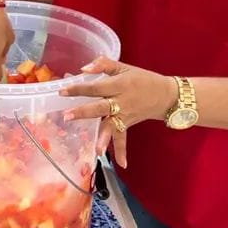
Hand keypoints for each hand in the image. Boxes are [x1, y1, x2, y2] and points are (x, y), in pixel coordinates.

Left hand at [58, 56, 179, 168]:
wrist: (165, 95)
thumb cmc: (141, 79)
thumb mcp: (123, 67)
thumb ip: (103, 64)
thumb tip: (84, 68)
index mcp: (118, 85)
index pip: (95, 87)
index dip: (79, 88)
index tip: (63, 91)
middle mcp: (121, 101)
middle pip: (100, 107)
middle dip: (84, 112)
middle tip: (68, 116)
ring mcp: (124, 115)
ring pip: (112, 126)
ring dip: (103, 137)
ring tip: (96, 149)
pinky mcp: (128, 124)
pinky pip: (124, 138)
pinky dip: (122, 151)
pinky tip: (122, 164)